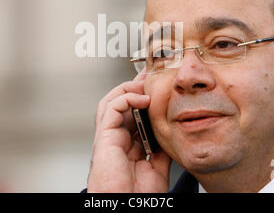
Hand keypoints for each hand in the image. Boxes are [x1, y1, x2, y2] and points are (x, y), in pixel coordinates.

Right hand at [87, 70, 171, 191]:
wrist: (125, 207)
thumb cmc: (136, 195)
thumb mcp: (156, 168)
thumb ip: (160, 150)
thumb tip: (170, 134)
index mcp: (125, 144)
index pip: (131, 113)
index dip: (143, 98)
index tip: (156, 84)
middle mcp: (114, 138)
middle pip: (120, 103)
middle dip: (135, 86)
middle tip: (151, 74)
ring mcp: (107, 136)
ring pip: (111, 101)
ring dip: (128, 88)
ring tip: (145, 82)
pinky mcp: (103, 137)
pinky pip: (111, 109)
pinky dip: (125, 98)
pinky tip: (142, 98)